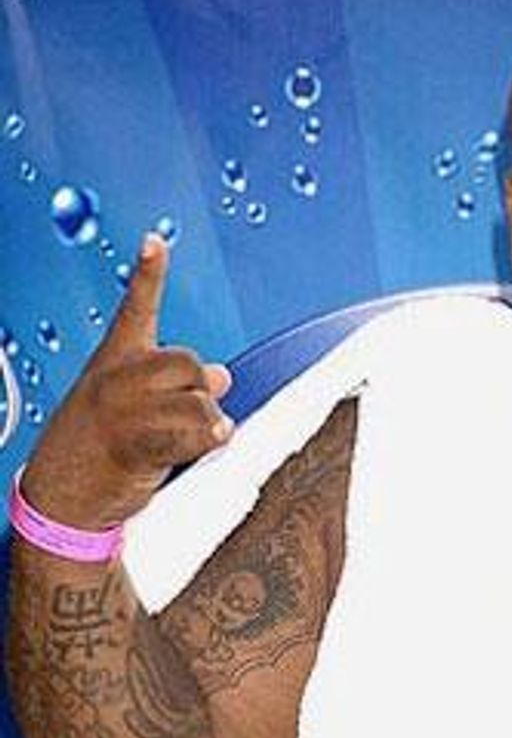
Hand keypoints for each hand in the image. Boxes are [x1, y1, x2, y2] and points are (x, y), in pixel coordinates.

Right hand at [19, 234, 233, 529]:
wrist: (62, 495)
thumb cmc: (102, 444)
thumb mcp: (134, 403)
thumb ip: (177, 382)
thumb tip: (224, 374)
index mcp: (115, 359)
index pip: (136, 308)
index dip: (149, 273)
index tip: (155, 241)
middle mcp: (118, 379)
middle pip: (188, 363)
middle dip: (201, 387)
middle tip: (195, 410)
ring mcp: (125, 412)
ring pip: (198, 400)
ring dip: (210, 421)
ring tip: (201, 434)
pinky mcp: (136, 445)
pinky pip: (194, 433)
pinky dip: (211, 439)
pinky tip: (212, 440)